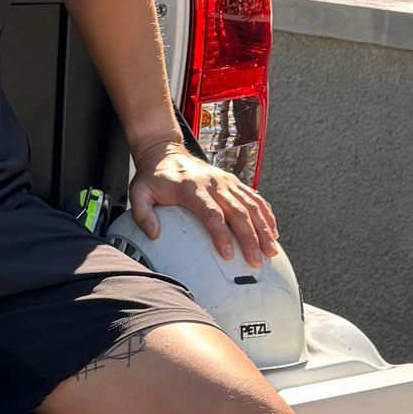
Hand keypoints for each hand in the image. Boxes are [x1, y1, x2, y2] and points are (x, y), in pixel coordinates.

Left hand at [128, 140, 280, 267]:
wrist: (165, 152)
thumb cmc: (153, 178)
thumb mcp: (139, 193)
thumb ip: (142, 214)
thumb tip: (154, 235)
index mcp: (191, 188)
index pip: (211, 214)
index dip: (221, 234)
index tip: (228, 254)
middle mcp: (214, 183)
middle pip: (238, 212)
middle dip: (250, 238)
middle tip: (256, 260)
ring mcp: (226, 181)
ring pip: (251, 206)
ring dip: (264, 229)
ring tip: (271, 251)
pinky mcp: (233, 181)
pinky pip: (255, 198)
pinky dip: (266, 215)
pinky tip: (273, 232)